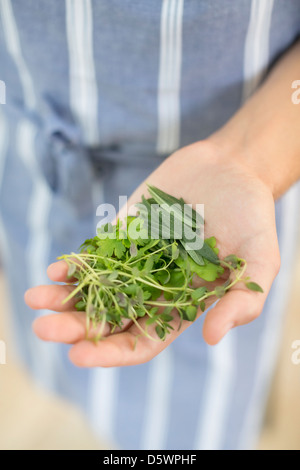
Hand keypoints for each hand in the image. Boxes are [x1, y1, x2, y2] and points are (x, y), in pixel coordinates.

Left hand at [24, 140, 279, 366]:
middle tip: (44, 329)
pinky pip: (94, 253)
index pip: (141, 340)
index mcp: (181, 305)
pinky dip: (74, 264)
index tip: (79, 355)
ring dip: (64, 297)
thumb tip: (211, 338)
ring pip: (93, 287)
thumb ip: (243, 300)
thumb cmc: (252, 216)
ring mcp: (135, 259)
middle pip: (108, 318)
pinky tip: (57, 270)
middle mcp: (153, 288)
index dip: (111, 352)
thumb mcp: (260, 260)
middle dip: (75, 327)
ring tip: (35, 298)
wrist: (232, 168)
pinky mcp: (124, 232)